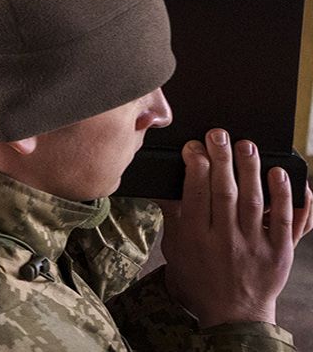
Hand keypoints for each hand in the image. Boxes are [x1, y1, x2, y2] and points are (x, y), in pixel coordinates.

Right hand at [160, 128, 311, 326]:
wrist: (233, 316)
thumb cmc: (200, 280)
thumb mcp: (176, 250)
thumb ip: (173, 217)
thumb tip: (164, 186)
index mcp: (196, 238)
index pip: (195, 194)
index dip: (195, 166)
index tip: (194, 146)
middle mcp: (224, 240)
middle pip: (224, 192)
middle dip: (221, 159)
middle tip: (219, 134)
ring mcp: (254, 245)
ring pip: (254, 201)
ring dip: (250, 169)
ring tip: (246, 145)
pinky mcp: (279, 252)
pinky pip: (285, 219)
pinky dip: (284, 196)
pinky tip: (278, 174)